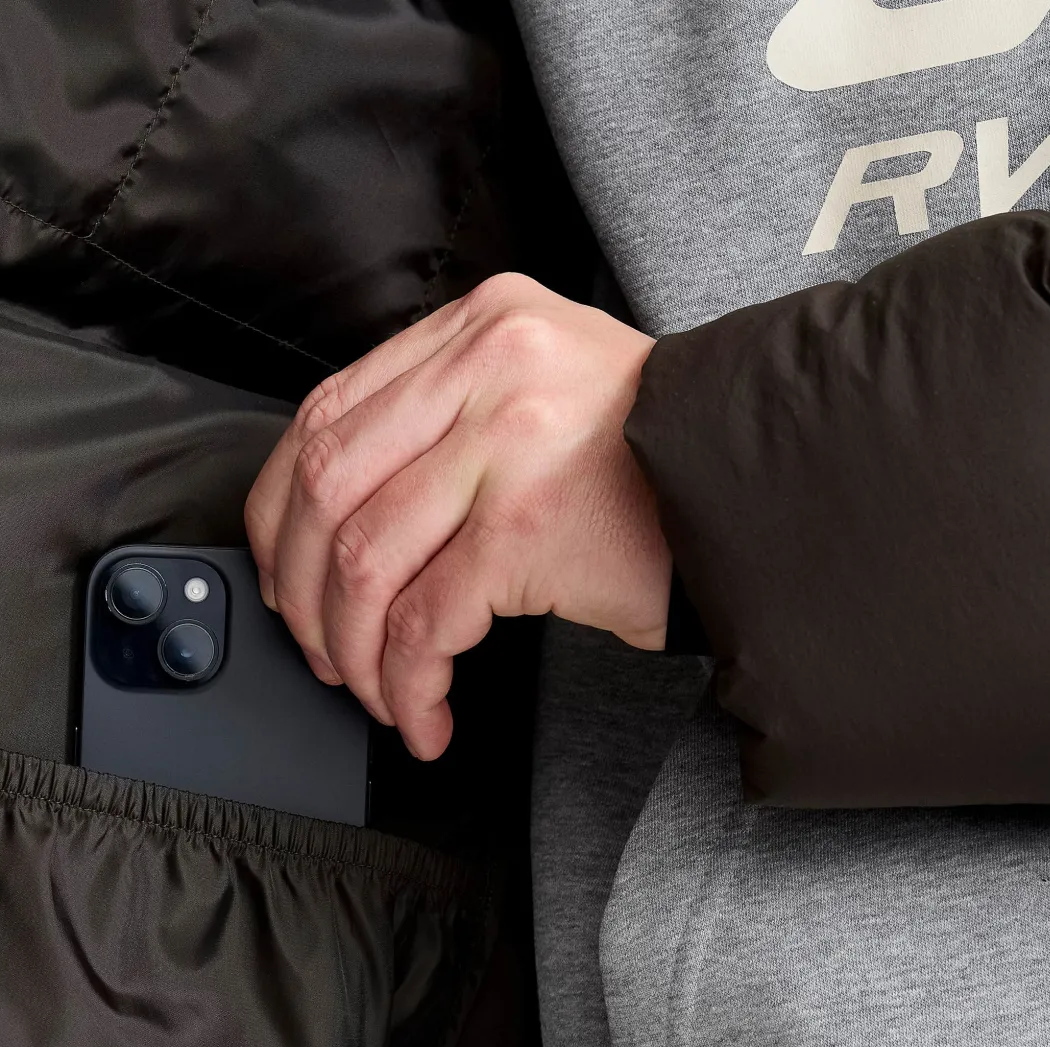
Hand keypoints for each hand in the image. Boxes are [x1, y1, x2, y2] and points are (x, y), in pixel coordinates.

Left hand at [245, 272, 671, 759]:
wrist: (767, 491)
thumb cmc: (655, 464)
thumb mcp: (542, 395)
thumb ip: (446, 423)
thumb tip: (334, 525)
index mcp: (478, 327)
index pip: (326, 414)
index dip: (281, 513)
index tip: (282, 574)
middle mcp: (486, 369)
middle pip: (327, 489)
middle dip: (303, 594)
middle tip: (319, 652)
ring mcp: (509, 443)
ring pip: (365, 562)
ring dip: (353, 652)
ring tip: (376, 694)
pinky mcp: (530, 527)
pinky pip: (426, 623)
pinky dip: (409, 685)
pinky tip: (424, 717)